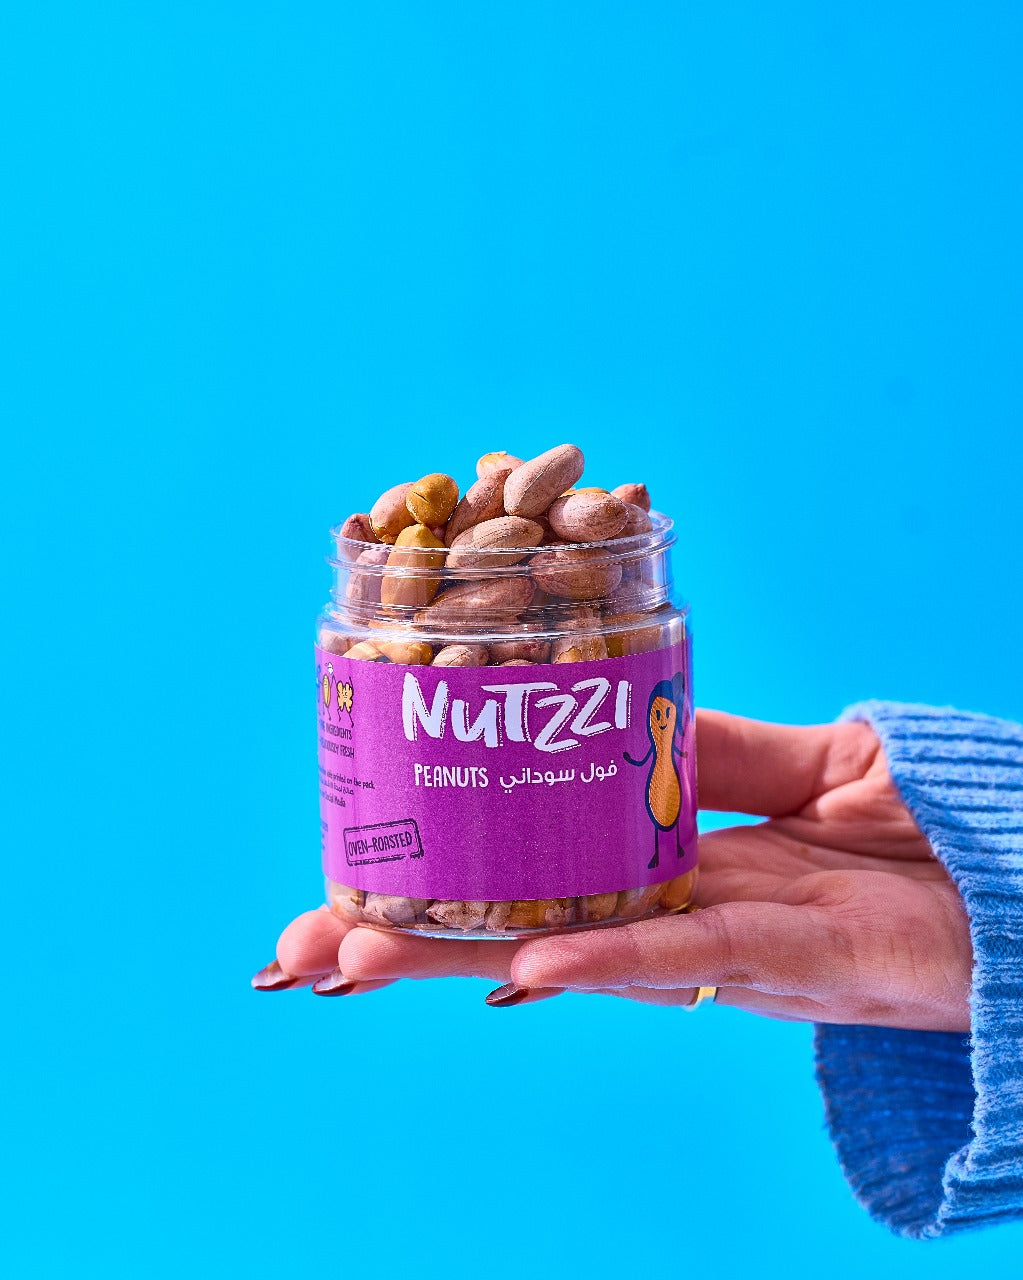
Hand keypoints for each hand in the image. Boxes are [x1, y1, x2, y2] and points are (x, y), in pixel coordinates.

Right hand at [254, 711, 972, 1031]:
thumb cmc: (927, 820)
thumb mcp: (804, 755)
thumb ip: (712, 745)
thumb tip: (615, 711)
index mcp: (675, 859)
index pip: (538, 872)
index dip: (448, 879)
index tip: (357, 874)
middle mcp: (677, 911)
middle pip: (522, 927)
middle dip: (412, 934)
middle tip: (304, 942)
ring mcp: (722, 943)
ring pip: (572, 951)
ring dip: (464, 956)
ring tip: (358, 955)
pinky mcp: (786, 956)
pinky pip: (683, 957)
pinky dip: (604, 960)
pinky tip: (524, 967)